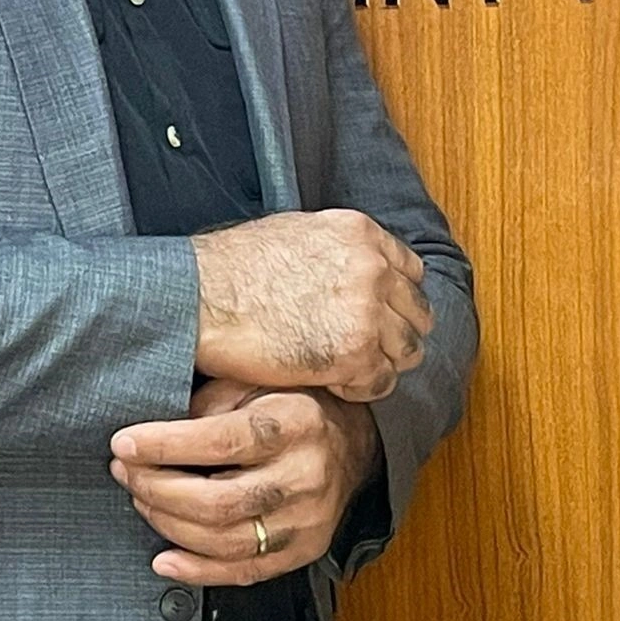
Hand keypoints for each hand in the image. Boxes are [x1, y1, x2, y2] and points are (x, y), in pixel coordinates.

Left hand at [110, 379, 381, 586]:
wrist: (350, 442)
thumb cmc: (291, 404)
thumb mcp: (255, 380)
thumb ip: (210, 400)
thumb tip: (155, 426)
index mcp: (293, 422)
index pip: (220, 441)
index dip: (164, 445)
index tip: (123, 443)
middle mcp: (305, 475)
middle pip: (218, 500)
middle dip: (157, 488)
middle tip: (125, 472)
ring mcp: (307, 520)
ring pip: (225, 541)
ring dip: (169, 524)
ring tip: (141, 500)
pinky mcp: (303, 550)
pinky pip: (244, 572)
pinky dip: (197, 571)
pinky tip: (165, 558)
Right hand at [193, 209, 432, 399]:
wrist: (202, 298)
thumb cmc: (230, 267)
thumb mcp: (293, 232)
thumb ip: (335, 250)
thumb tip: (346, 268)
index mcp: (358, 233)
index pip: (410, 270)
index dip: (395, 298)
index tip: (380, 314)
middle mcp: (372, 268)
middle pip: (417, 313)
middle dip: (395, 333)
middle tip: (365, 349)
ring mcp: (367, 311)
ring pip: (408, 351)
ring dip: (381, 363)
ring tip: (344, 368)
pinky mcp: (354, 354)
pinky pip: (381, 383)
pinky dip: (359, 388)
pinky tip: (329, 381)